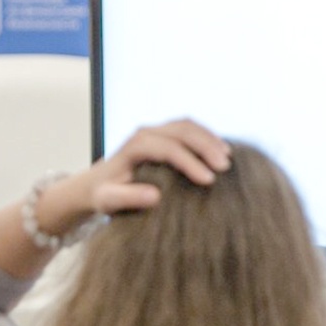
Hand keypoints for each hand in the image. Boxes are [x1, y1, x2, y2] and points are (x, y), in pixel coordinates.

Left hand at [47, 119, 232, 229]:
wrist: (97, 183)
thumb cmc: (104, 194)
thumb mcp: (108, 200)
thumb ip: (128, 198)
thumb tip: (155, 196)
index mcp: (134, 146)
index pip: (167, 148)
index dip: (190, 162)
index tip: (209, 181)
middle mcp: (145, 132)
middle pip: (181, 130)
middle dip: (206, 146)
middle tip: (225, 167)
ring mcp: (156, 131)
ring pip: (188, 125)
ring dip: (210, 139)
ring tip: (228, 158)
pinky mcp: (164, 134)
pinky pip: (189, 129)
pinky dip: (207, 137)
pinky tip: (221, 152)